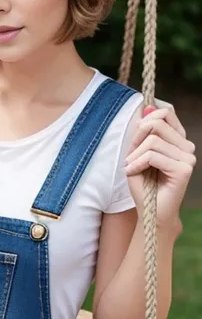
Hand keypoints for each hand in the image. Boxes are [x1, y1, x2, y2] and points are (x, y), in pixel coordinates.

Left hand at [124, 105, 195, 225]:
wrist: (151, 211)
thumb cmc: (144, 184)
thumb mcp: (137, 152)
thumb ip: (143, 130)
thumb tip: (147, 106)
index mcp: (178, 139)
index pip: (166, 113)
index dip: (146, 119)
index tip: (135, 139)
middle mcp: (187, 146)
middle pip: (157, 123)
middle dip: (136, 138)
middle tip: (130, 157)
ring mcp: (188, 158)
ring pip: (152, 141)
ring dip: (134, 155)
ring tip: (131, 168)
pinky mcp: (183, 169)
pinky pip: (152, 156)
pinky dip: (136, 163)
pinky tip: (132, 173)